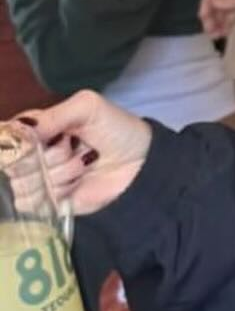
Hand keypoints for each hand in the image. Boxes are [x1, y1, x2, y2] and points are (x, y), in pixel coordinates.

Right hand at [23, 93, 151, 215]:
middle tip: (77, 150)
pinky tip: (77, 185)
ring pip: (25, 182)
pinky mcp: (53, 203)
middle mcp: (35, 154)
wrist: (145, 164)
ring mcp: (43, 180)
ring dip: (59, 174)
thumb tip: (23, 131)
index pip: (10, 135)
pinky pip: (35, 203)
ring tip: (84, 166)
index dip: (26, 139)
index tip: (51, 137)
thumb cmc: (118, 130)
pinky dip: (57, 193)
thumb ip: (52, 115)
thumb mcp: (87, 108)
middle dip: (50, 156)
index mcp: (38, 128)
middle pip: (17, 161)